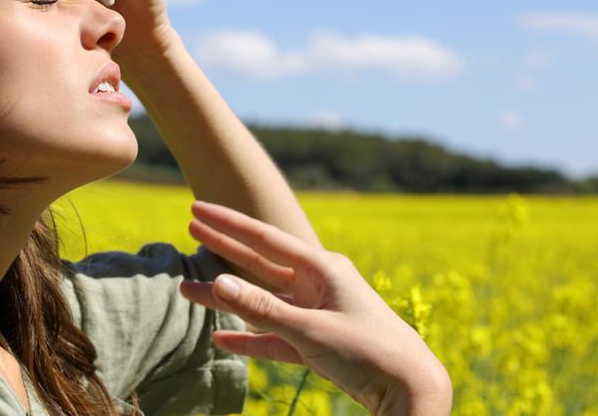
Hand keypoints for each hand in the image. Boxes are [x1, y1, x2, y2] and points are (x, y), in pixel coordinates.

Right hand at [178, 201, 452, 415]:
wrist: (409, 388)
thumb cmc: (368, 350)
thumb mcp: (311, 329)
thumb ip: (263, 309)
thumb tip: (217, 282)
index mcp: (323, 268)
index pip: (266, 239)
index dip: (229, 224)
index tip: (197, 208)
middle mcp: (319, 285)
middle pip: (261, 263)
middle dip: (224, 248)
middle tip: (190, 227)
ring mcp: (317, 314)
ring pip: (263, 302)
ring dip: (228, 298)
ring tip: (189, 290)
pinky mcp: (317, 343)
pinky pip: (274, 336)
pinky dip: (249, 337)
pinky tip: (221, 338)